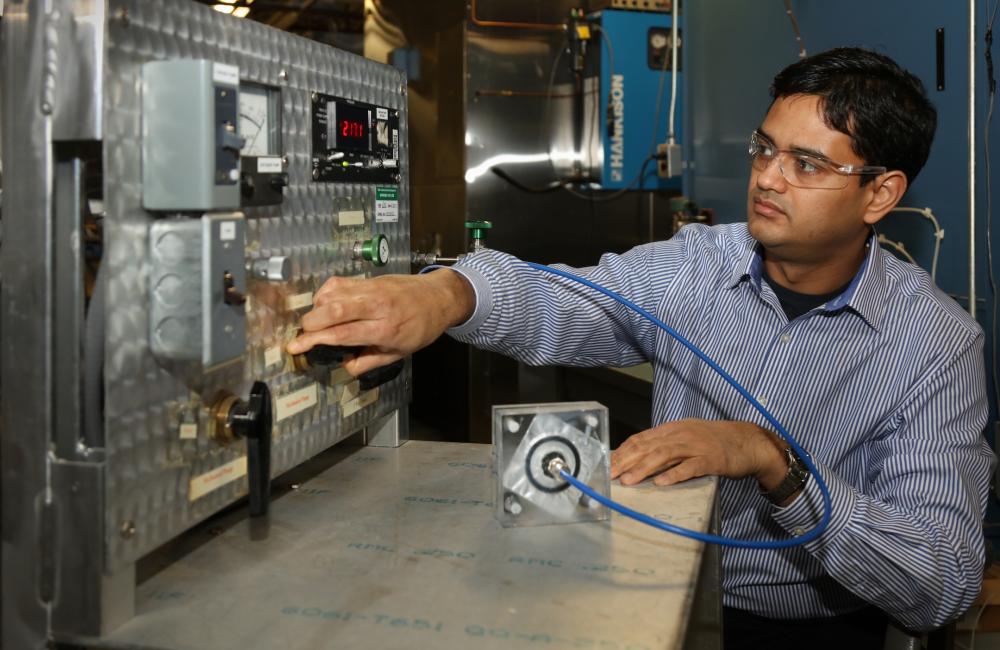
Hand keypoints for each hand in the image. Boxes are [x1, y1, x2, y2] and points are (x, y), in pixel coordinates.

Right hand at [285, 269, 474, 375]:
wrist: (438, 297)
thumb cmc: (419, 328)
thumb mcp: (398, 353)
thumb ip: (369, 361)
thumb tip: (343, 366)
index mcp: (385, 329)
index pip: (342, 333)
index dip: (315, 340)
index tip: (295, 347)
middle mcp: (376, 306)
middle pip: (333, 310)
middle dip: (310, 323)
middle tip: (303, 335)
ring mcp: (371, 289)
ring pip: (332, 294)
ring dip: (316, 309)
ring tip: (318, 322)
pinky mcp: (367, 278)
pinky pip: (337, 283)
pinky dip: (324, 294)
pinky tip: (326, 306)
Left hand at [610, 419, 787, 489]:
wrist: (749, 441)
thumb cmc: (715, 442)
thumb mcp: (687, 437)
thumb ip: (665, 445)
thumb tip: (639, 458)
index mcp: (673, 429)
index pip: (641, 438)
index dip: (623, 452)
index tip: (607, 464)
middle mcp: (681, 434)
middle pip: (648, 446)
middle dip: (626, 461)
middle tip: (609, 475)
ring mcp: (696, 445)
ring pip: (665, 455)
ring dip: (644, 468)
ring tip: (628, 481)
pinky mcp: (711, 459)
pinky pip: (690, 467)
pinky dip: (674, 474)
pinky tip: (661, 483)